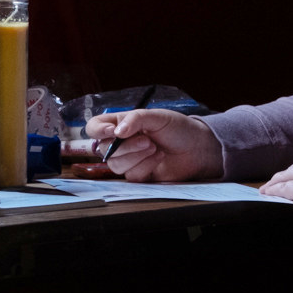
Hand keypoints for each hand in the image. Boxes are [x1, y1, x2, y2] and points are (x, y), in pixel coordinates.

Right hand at [84, 108, 223, 181]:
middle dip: (127, 147)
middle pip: (103, 150)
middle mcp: (121, 143)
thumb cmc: (178, 128)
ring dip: (137, 157)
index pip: (95, 128)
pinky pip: (131, 176)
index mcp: (121, 124)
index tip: (113, 132)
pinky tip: (159, 158)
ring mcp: (129, 160)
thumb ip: (135, 119)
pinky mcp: (139, 175)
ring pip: (116, 165)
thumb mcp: (157, 116)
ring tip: (156, 148)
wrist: (197, 148)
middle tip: (148, 141)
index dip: (98, 131)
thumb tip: (116, 132)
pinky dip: (146, 166)